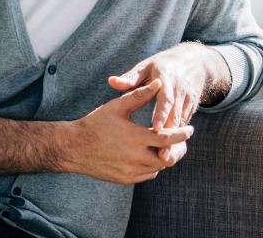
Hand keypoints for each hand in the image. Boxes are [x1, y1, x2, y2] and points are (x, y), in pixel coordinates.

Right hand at [71, 79, 193, 183]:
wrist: (73, 147)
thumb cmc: (95, 123)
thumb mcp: (117, 106)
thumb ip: (140, 95)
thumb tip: (160, 83)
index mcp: (135, 138)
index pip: (168, 139)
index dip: (182, 134)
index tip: (190, 129)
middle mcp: (134, 158)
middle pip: (168, 158)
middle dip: (178, 148)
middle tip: (182, 139)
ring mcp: (130, 171)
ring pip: (159, 168)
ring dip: (166, 156)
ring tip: (167, 144)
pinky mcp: (125, 179)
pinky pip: (148, 175)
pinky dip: (154, 165)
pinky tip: (152, 153)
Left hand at [109, 42, 226, 158]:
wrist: (192, 62)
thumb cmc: (161, 66)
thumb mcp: (146, 68)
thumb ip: (130, 78)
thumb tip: (112, 82)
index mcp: (168, 80)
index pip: (166, 99)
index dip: (162, 114)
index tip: (154, 129)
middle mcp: (181, 92)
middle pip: (176, 116)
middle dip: (170, 136)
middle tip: (161, 156)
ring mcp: (188, 101)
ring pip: (182, 124)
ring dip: (175, 142)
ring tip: (165, 159)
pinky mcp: (191, 108)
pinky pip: (184, 125)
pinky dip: (179, 139)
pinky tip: (170, 153)